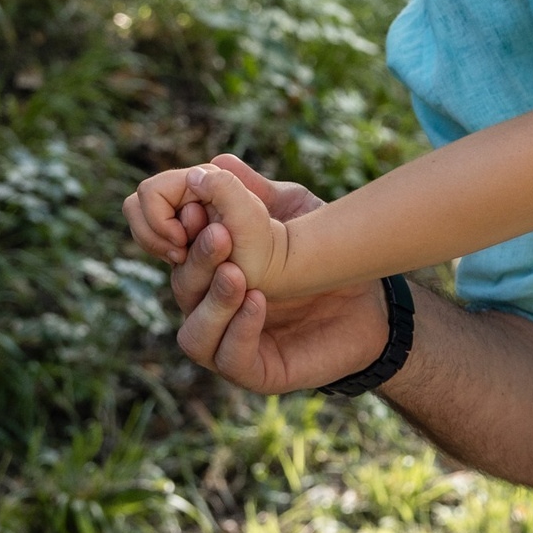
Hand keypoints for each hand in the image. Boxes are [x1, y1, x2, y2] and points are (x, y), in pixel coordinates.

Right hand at [124, 154, 388, 393]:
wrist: (372, 302)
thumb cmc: (326, 257)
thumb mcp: (294, 215)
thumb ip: (255, 194)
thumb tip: (216, 162)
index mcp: (206, 263)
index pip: (159, 244)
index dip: (161, 226)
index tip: (196, 206)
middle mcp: (206, 303)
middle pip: (180, 282)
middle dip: (198, 257)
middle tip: (222, 234)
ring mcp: (226, 340)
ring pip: (193, 331)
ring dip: (211, 301)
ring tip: (237, 273)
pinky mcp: (253, 370)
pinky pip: (229, 357)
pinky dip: (239, 329)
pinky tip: (258, 301)